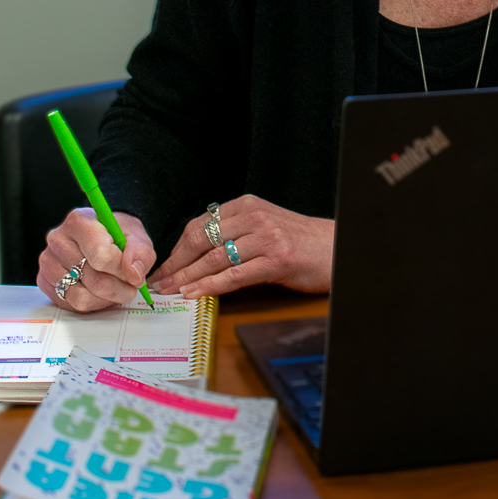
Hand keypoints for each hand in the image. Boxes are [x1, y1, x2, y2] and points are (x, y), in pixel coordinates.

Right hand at [37, 208, 154, 313]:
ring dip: (106, 299)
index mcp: (79, 221)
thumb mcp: (136, 236)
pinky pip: (72, 305)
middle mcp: (58, 240)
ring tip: (115, 289)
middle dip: (119, 288)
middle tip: (130, 286)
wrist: (101, 239)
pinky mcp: (45, 282)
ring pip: (82, 297)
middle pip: (93, 279)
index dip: (122, 270)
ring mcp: (48, 262)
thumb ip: (140, 252)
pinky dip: (92, 304)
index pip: (101, 254)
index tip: (133, 273)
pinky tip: (98, 291)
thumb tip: (133, 274)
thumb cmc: (115, 236)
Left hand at [151, 194, 332, 298]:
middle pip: (201, 240)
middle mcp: (254, 217)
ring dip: (187, 278)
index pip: (200, 225)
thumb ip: (235, 232)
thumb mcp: (264, 225)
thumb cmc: (300, 242)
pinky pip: (234, 275)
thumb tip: (197, 254)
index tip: (165, 266)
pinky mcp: (275, 259)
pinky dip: (210, 286)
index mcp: (247, 205)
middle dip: (176, 264)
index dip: (177, 249)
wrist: (337, 248)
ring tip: (171, 291)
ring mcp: (265, 237)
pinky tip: (195, 293)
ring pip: (214, 259)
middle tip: (160, 281)